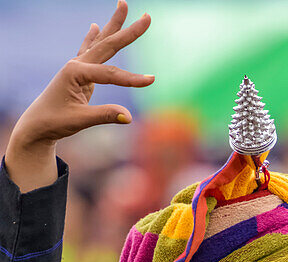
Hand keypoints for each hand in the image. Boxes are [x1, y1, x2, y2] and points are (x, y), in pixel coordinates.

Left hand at [5, 1, 152, 191]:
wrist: (37, 125)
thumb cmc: (56, 122)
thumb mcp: (80, 120)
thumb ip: (104, 115)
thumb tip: (129, 117)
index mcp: (75, 72)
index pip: (110, 74)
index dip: (132, 78)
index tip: (152, 80)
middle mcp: (76, 64)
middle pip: (108, 45)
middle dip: (128, 31)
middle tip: (148, 17)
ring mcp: (76, 66)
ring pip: (100, 42)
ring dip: (113, 25)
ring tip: (123, 5)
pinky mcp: (78, 73)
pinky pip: (88, 49)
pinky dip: (93, 36)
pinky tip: (95, 25)